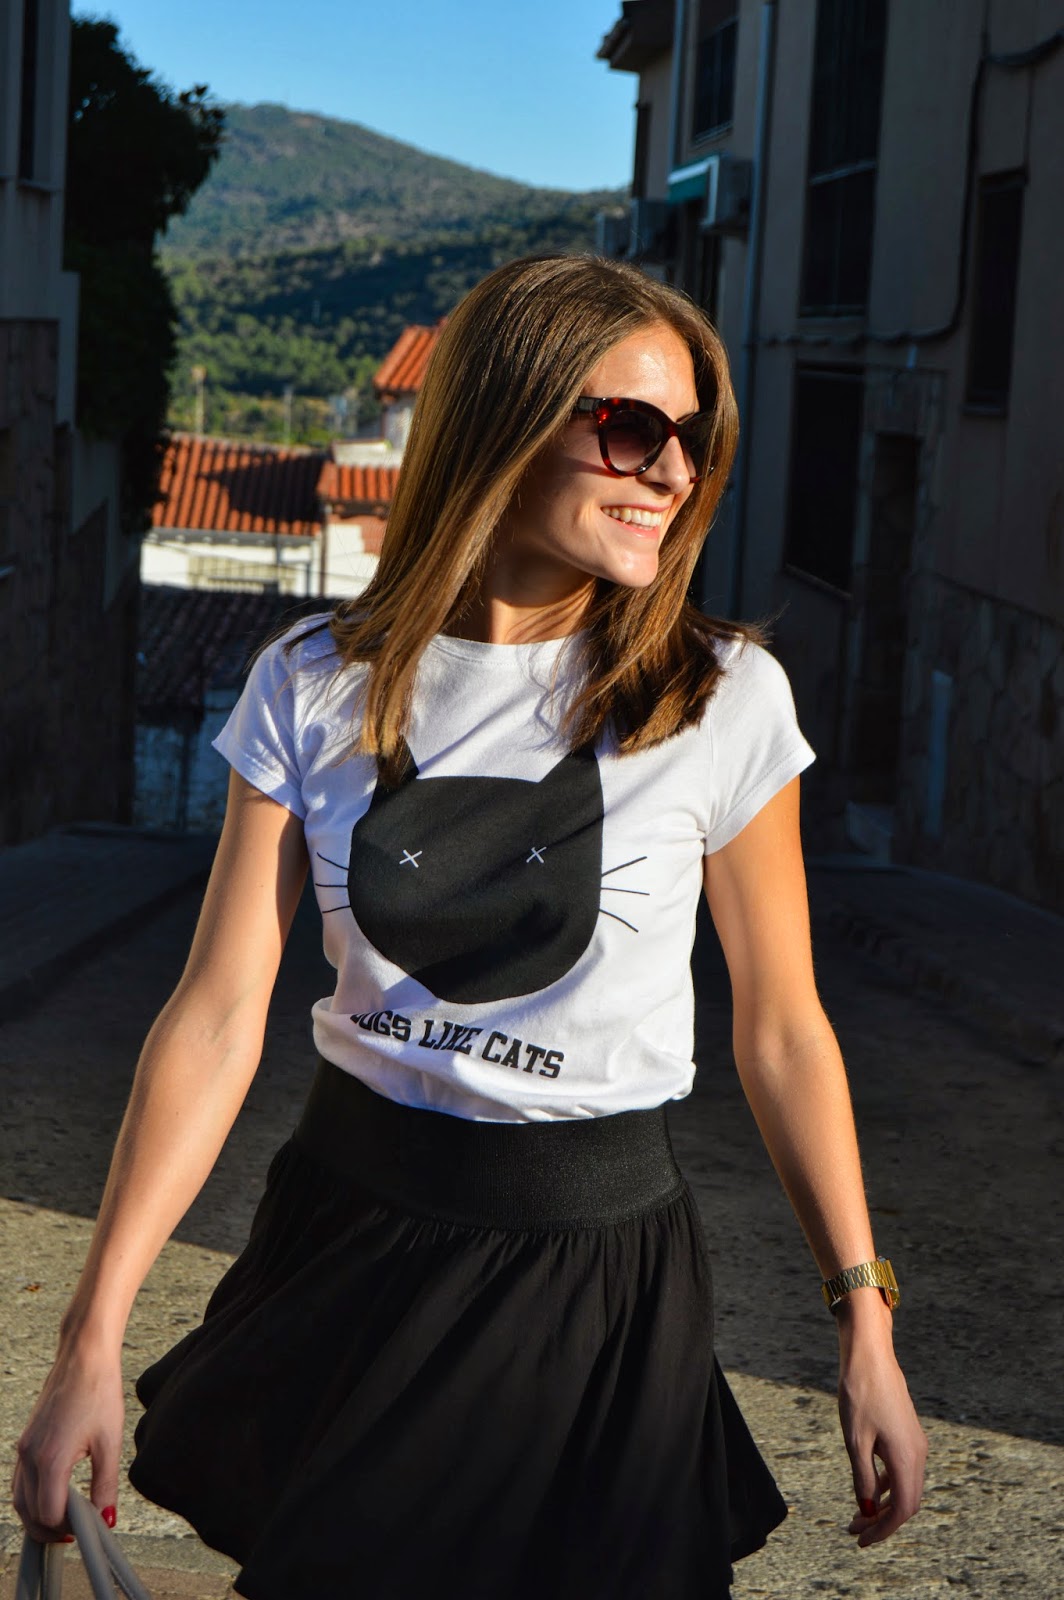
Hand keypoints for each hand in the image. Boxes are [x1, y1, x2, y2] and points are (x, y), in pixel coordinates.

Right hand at [12, 1342, 123, 1542]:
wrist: (84, 1356)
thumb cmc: (99, 1392)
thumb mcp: (110, 1443)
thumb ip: (106, 1485)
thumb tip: (107, 1519)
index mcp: (51, 1459)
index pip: (49, 1514)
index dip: (68, 1527)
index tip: (88, 1525)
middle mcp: (30, 1456)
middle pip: (29, 1512)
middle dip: (50, 1529)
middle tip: (75, 1532)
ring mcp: (24, 1447)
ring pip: (19, 1499)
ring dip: (38, 1516)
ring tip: (65, 1520)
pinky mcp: (26, 1439)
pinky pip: (20, 1480)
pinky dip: (32, 1497)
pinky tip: (53, 1495)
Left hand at [836, 1296, 927, 1546]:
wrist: (870, 1356)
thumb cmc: (860, 1394)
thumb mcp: (855, 1440)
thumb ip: (863, 1478)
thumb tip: (868, 1511)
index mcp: (907, 1458)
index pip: (903, 1509)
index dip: (884, 1529)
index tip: (862, 1540)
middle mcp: (918, 1454)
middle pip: (906, 1502)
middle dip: (882, 1522)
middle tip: (856, 1533)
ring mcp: (915, 1443)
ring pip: (904, 1487)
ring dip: (883, 1505)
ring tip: (857, 1517)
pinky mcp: (907, 1434)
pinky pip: (901, 1470)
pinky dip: (885, 1486)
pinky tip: (867, 1490)